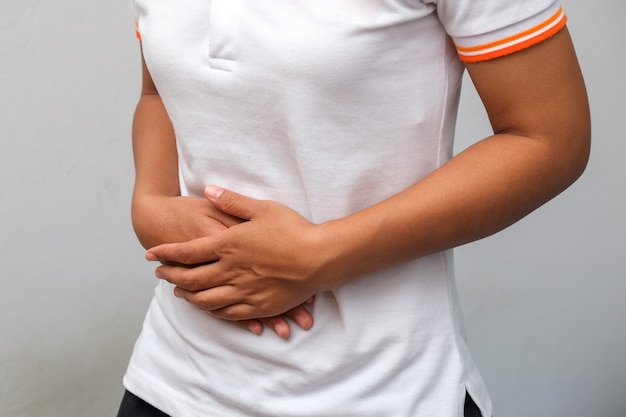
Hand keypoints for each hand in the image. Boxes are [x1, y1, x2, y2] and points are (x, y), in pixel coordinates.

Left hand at [146, 185, 324, 324]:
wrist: (319, 259)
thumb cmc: (293, 230)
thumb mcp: (262, 208)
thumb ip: (232, 201)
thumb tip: (208, 190)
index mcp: (228, 245)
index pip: (187, 252)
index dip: (166, 253)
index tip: (151, 254)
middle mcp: (230, 271)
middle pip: (190, 279)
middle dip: (171, 276)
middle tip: (159, 275)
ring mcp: (244, 291)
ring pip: (206, 299)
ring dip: (188, 296)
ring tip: (178, 294)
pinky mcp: (258, 306)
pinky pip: (228, 313)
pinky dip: (213, 311)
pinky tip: (209, 307)